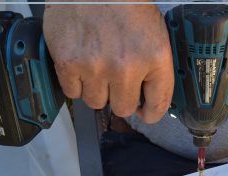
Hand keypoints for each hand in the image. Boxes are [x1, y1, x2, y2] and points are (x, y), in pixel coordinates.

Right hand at [43, 2, 173, 122]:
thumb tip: (148, 97)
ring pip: (96, 102)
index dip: (150, 112)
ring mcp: (96, 66)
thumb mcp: (153, 31)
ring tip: (96, 66)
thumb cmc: (123, 1)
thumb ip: (153, 65)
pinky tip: (81, 63)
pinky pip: (73, 93)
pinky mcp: (69, 63)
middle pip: (124, 109)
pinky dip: (75, 81)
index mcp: (154, 56)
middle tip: (115, 80)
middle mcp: (126, 65)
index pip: (157, 105)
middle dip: (120, 97)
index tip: (145, 110)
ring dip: (97, 89)